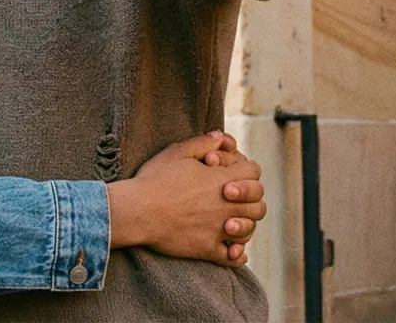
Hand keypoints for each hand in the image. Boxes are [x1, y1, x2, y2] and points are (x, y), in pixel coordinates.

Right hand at [108, 132, 268, 266]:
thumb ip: (203, 142)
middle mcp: (226, 206)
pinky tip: (232, 250)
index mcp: (222, 180)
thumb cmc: (154, 180)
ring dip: (245, 226)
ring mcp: (218, 229)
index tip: (232, 173)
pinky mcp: (207, 249)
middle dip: (250, 200)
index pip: (254, 173)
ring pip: (249, 231)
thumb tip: (220, 137)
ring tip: (231, 223)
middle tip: (234, 199)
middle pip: (258, 205)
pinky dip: (236, 255)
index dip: (246, 170)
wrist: (138, 212)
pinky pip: (232, 258)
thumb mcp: (177, 152)